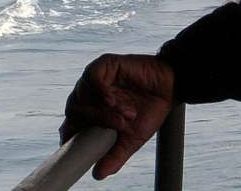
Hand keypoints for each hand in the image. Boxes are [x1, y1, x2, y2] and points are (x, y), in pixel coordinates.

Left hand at [59, 54, 175, 179]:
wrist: (171, 88)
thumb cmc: (150, 111)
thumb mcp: (132, 139)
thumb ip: (114, 155)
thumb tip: (98, 175)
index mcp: (91, 112)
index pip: (69, 124)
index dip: (70, 135)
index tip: (78, 146)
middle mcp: (89, 95)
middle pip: (74, 111)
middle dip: (97, 122)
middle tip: (121, 125)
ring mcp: (95, 79)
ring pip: (82, 96)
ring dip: (103, 110)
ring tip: (125, 114)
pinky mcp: (105, 64)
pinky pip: (91, 77)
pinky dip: (101, 91)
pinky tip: (114, 99)